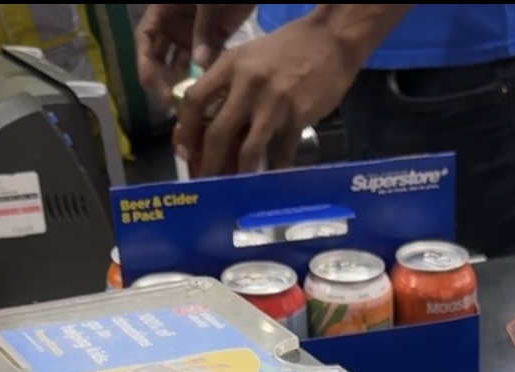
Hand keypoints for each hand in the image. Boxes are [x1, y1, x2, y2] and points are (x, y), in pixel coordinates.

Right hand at [135, 3, 254, 103]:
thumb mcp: (206, 1)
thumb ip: (203, 28)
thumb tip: (200, 64)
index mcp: (162, 11)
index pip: (145, 40)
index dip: (145, 64)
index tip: (153, 86)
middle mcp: (174, 26)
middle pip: (161, 58)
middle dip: (165, 81)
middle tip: (175, 105)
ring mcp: (194, 35)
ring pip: (185, 65)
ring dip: (188, 84)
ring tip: (194, 107)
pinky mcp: (216, 40)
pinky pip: (208, 63)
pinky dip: (209, 78)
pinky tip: (213, 97)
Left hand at [175, 5, 409, 176]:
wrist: (329, 40)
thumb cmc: (289, 49)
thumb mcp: (250, 56)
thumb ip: (231, 82)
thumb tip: (216, 118)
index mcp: (231, 65)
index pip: (196, 100)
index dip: (186, 130)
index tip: (185, 151)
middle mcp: (247, 83)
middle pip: (218, 131)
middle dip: (210, 162)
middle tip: (208, 181)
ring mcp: (274, 101)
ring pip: (249, 148)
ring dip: (240, 173)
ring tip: (237, 187)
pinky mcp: (299, 115)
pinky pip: (283, 151)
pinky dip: (277, 169)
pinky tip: (273, 179)